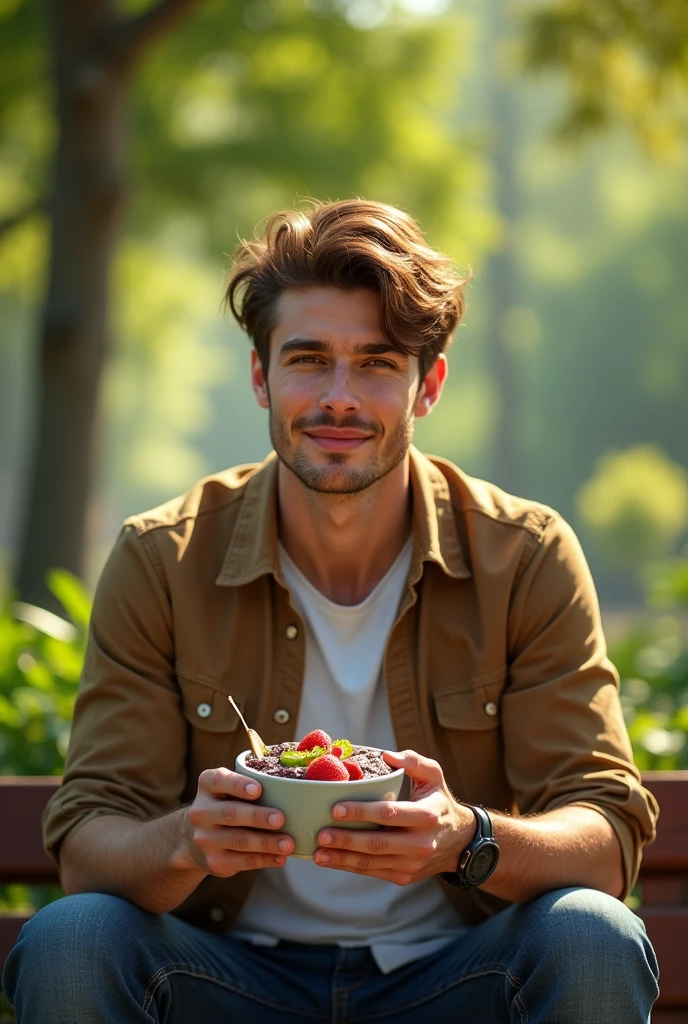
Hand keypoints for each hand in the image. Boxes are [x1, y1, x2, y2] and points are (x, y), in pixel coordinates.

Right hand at [184, 767, 294, 875]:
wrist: (195, 840)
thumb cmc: (225, 805)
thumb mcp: (227, 788)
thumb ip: (249, 783)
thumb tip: (289, 788)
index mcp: (207, 785)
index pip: (219, 780)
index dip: (238, 785)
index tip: (258, 790)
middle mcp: (202, 811)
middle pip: (230, 813)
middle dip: (257, 817)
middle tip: (280, 819)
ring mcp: (206, 838)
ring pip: (239, 840)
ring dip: (266, 842)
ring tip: (288, 843)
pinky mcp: (215, 861)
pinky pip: (243, 861)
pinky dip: (264, 859)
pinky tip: (279, 857)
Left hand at [314, 750, 474, 884]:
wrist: (459, 842)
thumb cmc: (438, 801)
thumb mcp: (434, 775)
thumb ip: (413, 761)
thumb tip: (386, 755)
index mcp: (426, 815)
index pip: (389, 814)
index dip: (361, 812)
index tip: (336, 808)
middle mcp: (420, 843)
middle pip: (377, 844)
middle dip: (346, 840)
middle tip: (321, 834)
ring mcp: (411, 864)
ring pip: (372, 862)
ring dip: (342, 859)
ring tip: (318, 853)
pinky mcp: (404, 877)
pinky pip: (373, 872)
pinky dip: (349, 867)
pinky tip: (331, 861)